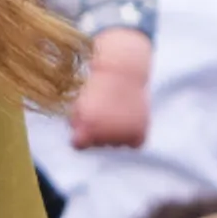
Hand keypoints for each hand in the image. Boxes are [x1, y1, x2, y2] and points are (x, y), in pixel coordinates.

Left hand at [68, 28, 152, 150]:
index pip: (79, 145)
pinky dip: (132, 135)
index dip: (80, 134)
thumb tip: (80, 143)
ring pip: (115, 144)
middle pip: (98, 144)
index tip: (85, 122)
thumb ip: (77, 124)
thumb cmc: (98, 86)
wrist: (124, 72)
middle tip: (105, 110)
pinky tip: (128, 120)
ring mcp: (123, 136)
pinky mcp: (140, 134)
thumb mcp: (79, 103)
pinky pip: (133, 144)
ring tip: (117, 112)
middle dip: (98, 131)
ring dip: (115, 133)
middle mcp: (104, 136)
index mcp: (86, 128)